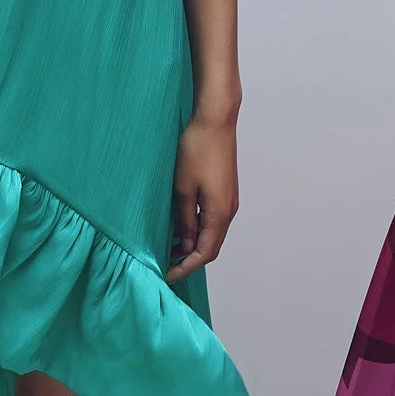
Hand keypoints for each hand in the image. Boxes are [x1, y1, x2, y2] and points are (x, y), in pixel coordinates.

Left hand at [167, 112, 238, 281]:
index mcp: (220, 213)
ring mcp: (228, 200)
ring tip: (168, 249)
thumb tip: (186, 244)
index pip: (205, 253)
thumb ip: (185, 220)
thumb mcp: (183, 188)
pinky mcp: (224, 190)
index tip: (167, 275)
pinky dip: (197, 229)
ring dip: (193, 244)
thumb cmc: (197, 149)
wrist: (215, 119)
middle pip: (211, 247)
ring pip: (212, 233)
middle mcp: (229, 210)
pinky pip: (212, 219)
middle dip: (189, 260)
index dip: (186, 267)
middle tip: (166, 266)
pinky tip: (179, 227)